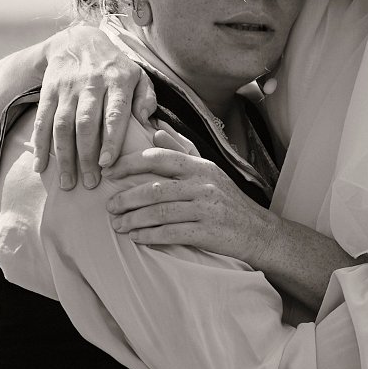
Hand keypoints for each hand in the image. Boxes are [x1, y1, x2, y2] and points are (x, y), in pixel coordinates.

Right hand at [35, 25, 156, 189]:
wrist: (79, 42)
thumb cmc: (116, 67)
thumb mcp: (139, 76)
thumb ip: (147, 98)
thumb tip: (147, 123)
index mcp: (118, 81)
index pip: (114, 113)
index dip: (111, 139)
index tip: (108, 163)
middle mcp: (92, 84)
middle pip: (86, 123)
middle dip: (86, 155)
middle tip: (89, 182)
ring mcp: (68, 88)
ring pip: (63, 125)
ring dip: (63, 155)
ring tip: (67, 181)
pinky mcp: (49, 91)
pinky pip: (42, 120)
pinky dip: (40, 144)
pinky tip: (42, 165)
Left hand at [102, 145, 277, 266]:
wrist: (257, 231)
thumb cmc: (228, 200)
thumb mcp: (209, 171)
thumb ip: (182, 150)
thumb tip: (158, 130)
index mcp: (201, 167)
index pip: (160, 158)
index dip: (131, 164)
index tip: (111, 172)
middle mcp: (204, 184)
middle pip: (155, 188)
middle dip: (127, 198)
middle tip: (110, 206)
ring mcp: (206, 208)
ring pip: (159, 212)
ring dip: (133, 220)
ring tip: (117, 224)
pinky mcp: (207, 231)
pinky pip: (170, 233)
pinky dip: (149, 236)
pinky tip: (136, 237)